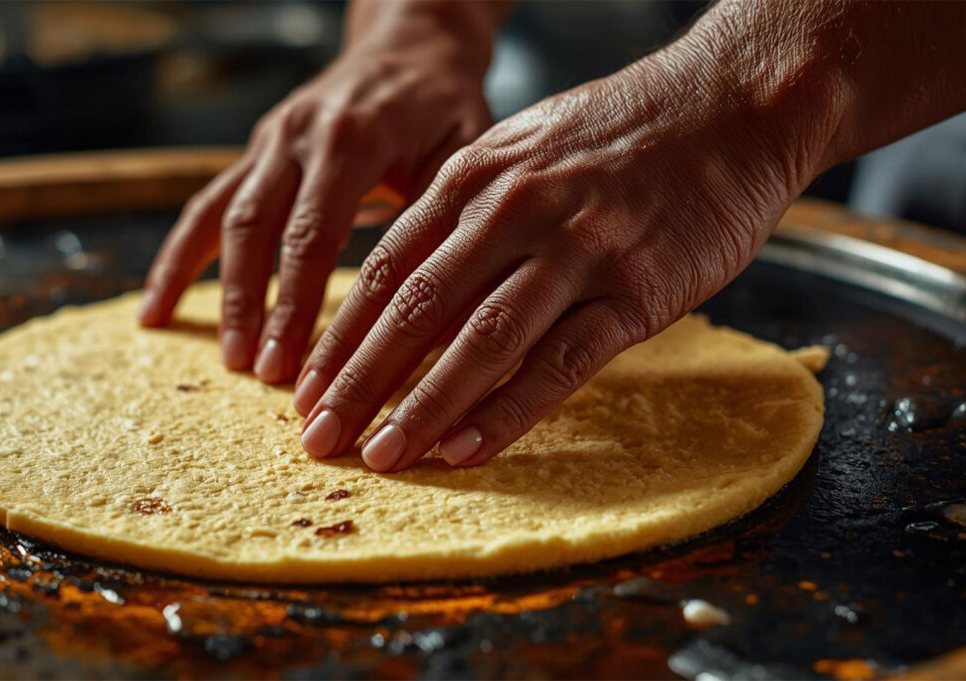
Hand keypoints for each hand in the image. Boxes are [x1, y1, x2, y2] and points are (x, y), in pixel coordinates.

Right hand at [138, 37, 490, 382]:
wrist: (412, 46)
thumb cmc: (444, 105)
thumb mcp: (461, 152)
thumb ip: (434, 219)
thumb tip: (424, 306)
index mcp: (349, 138)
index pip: (313, 233)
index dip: (296, 303)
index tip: (293, 365)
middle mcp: (297, 135)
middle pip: (259, 230)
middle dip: (253, 307)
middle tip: (260, 372)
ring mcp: (269, 142)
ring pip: (223, 218)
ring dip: (217, 291)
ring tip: (224, 356)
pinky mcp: (256, 153)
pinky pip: (207, 206)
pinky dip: (178, 258)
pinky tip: (155, 307)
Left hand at [295, 35, 829, 471]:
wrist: (731, 107)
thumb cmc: (619, 136)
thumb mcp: (520, 149)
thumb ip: (465, 211)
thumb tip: (410, 285)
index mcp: (474, 178)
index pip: (386, 270)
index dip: (340, 337)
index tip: (307, 389)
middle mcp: (513, 212)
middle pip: (416, 311)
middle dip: (358, 382)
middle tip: (320, 437)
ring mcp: (576, 251)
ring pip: (479, 341)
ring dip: (421, 406)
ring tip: (380, 456)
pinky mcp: (636, 290)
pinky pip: (560, 362)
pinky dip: (507, 410)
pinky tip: (466, 450)